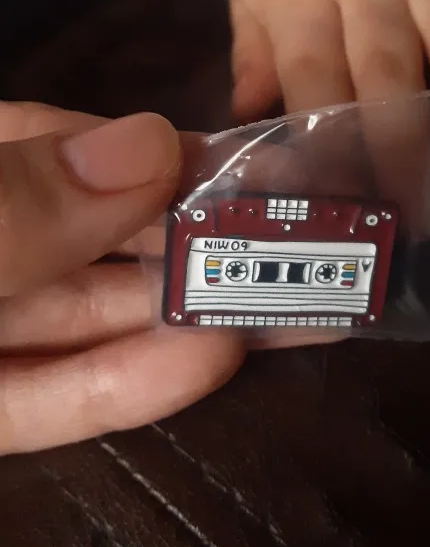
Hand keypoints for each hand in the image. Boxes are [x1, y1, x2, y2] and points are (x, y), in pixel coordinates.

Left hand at [0, 102, 243, 454]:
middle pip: (82, 238)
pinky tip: (205, 364)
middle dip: (178, 237)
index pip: (51, 145)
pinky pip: (41, 401)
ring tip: (271, 303)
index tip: (238, 162)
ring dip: (172, 314)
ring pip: (74, 321)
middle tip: (287, 240)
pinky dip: (120, 387)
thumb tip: (153, 145)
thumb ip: (19, 202)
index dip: (145, 153)